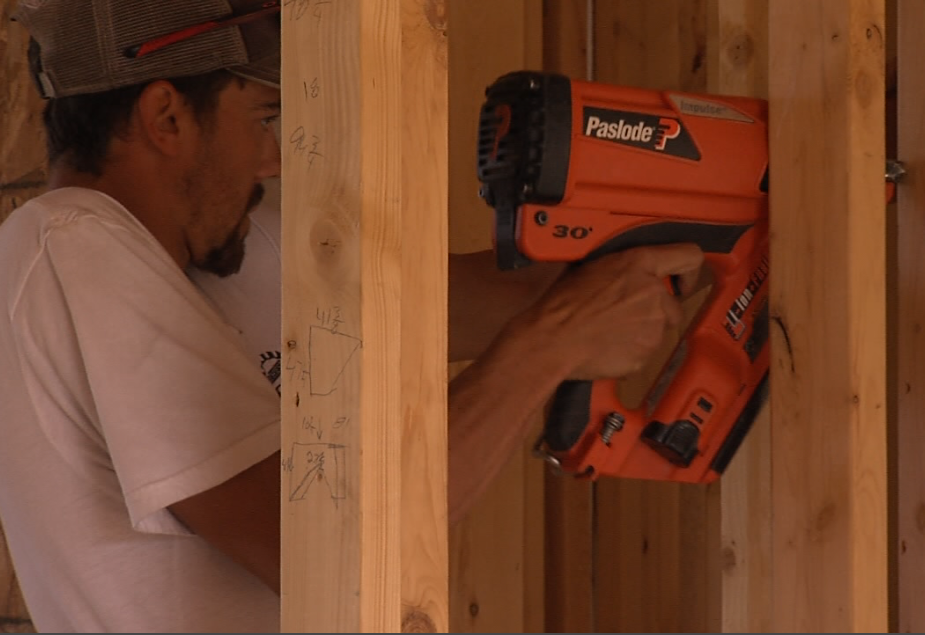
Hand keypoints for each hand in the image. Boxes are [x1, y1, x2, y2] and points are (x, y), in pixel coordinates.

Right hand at [510, 243, 703, 379]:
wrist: (552, 340)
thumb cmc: (562, 305)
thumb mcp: (592, 267)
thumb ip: (622, 267)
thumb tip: (627, 270)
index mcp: (638, 264)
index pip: (687, 255)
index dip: (688, 271)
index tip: (683, 281)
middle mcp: (652, 292)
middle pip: (672, 304)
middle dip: (654, 311)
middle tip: (625, 316)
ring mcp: (652, 324)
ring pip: (659, 329)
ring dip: (642, 331)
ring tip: (610, 331)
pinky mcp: (647, 352)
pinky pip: (646, 351)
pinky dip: (632, 351)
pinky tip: (608, 345)